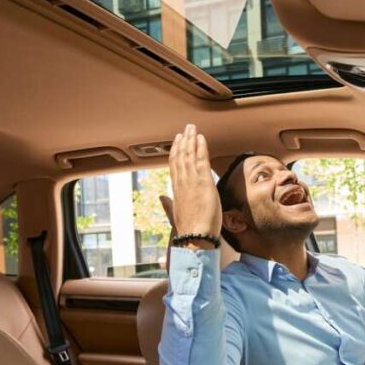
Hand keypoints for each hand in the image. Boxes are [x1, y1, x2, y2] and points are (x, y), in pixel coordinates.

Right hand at [168, 124, 220, 247]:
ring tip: (192, 128)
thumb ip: (168, 205)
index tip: (177, 142)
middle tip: (185, 129)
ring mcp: (191, 181)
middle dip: (183, 141)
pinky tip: (200, 138)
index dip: (176, 152)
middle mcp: (182, 182)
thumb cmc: (188, 230)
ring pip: (189, 155)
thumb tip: (162, 198)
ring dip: (191, 140)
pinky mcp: (203, 182)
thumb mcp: (175, 215)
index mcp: (176, 190)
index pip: (174, 166)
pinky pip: (201, 159)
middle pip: (180, 157)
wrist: (195, 236)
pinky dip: (200, 147)